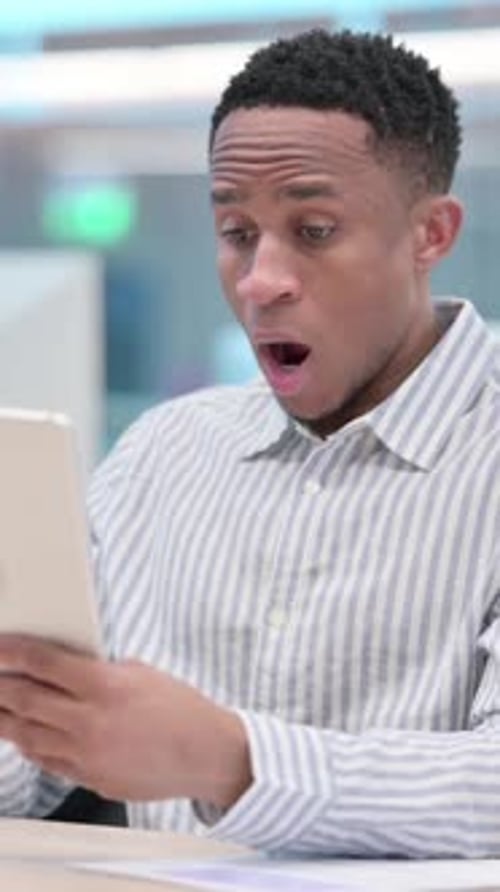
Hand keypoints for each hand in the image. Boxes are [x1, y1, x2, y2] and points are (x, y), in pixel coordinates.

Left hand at [0, 636, 251, 807]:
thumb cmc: (180, 709)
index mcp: (104, 686)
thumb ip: (97, 670)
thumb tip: (65, 670)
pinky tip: (24, 735)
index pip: (43, 663)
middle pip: (24, 701)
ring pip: (27, 736)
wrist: (205, 754)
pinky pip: (47, 761)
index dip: (12, 652)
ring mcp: (86, 755)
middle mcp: (89, 722)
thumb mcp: (140, 672)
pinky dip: (31, 745)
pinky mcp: (90, 779)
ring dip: (6, 720)